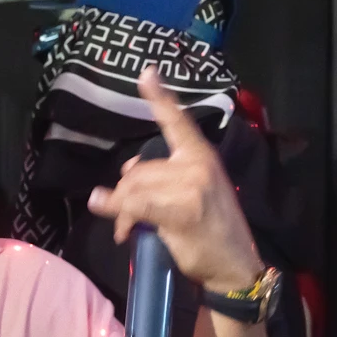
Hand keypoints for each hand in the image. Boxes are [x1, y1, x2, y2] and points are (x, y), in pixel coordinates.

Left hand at [87, 67, 263, 294]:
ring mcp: (191, 187)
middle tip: (126, 219)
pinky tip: (102, 209)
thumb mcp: (191, 193)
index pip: (177, 121)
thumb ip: (161, 176)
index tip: (145, 71)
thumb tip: (127, 169)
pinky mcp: (181, 211)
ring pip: (134, 189)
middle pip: (139, 170)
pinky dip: (115, 209)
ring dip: (122, 211)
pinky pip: (136, 205)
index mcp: (202, 155)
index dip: (160, 97)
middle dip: (126, 194)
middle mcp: (197, 165)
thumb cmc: (211, 229)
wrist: (234, 265)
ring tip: (127, 229)